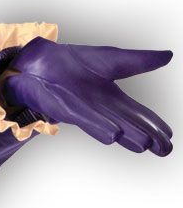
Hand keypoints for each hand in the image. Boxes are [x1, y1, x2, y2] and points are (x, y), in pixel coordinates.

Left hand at [0, 39, 172, 155]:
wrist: (39, 61)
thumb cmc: (71, 64)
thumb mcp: (112, 60)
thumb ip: (139, 62)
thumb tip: (169, 56)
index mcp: (112, 99)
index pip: (137, 114)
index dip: (154, 125)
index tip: (169, 138)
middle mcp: (99, 109)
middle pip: (127, 124)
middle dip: (146, 136)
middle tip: (165, 150)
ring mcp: (82, 110)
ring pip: (108, 125)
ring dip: (126, 135)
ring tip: (144, 145)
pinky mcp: (64, 106)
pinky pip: (83, 117)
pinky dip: (98, 125)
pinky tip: (113, 136)